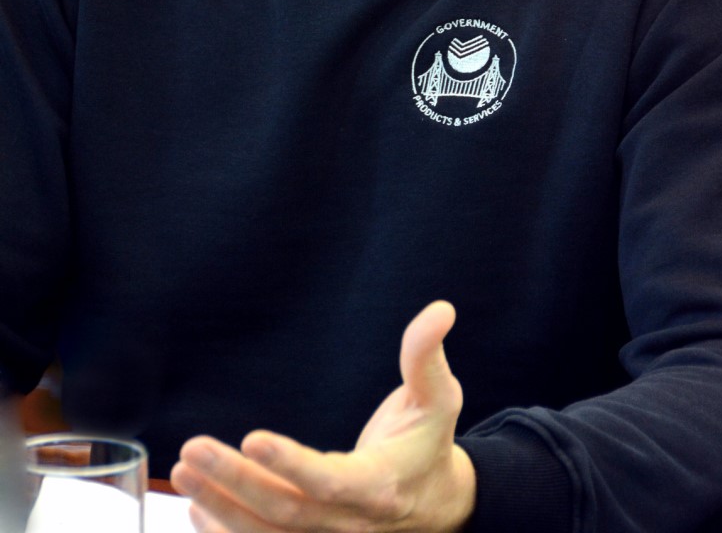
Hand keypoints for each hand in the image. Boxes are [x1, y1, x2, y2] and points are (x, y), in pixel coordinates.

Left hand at [170, 300, 475, 532]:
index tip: (252, 438)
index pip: (330, 481)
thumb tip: (441, 310)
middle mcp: (351, 524)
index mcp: (380, 486)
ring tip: (181, 471)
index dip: (291, 464)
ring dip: (220, 507)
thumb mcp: (438, 397)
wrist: (435, 503)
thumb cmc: (428, 441)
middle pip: (285, 512)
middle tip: (190, 451)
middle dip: (235, 482)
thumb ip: (427, 356)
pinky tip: (194, 507)